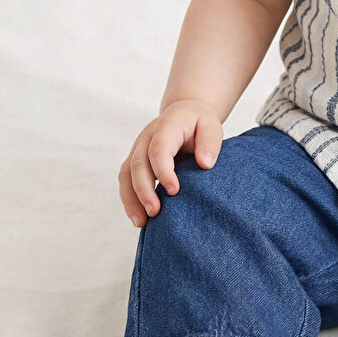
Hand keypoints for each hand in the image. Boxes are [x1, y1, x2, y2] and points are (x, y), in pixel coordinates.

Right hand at [118, 98, 222, 227]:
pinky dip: (130, 200)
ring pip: (126, 175)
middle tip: (155, 211)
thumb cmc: (198, 122)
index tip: (174, 190)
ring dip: (132, 199)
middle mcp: (146, 138)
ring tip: (141, 222)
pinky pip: (126, 181)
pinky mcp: (135, 161)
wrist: (184, 113)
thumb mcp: (211, 125)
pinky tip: (139, 218)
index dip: (163, 170)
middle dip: (144, 190)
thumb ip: (210, 142)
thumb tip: (205, 164)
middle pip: (138, 164)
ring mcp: (138, 149)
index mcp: (166, 127)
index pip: (158, 149)